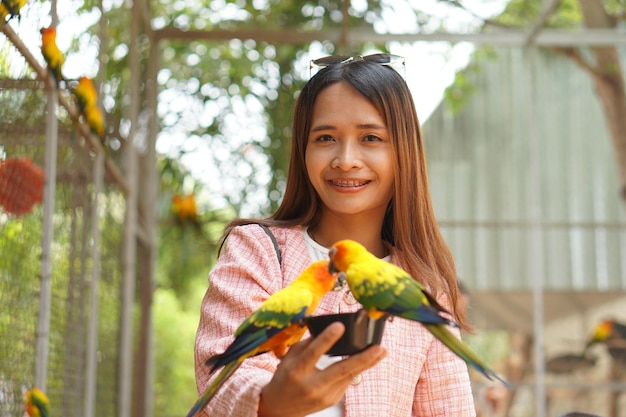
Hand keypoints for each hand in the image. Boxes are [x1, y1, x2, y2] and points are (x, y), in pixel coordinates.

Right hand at [258, 322, 386, 416]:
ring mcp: (325, 395)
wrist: (281, 408)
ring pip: (350, 375)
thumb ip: (306, 344)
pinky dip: (357, 369)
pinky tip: (367, 360)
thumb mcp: (288, 358)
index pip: (314, 353)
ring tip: (382, 351)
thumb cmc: (284, 378)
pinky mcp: (333, 400)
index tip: (340, 326)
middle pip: (341, 369)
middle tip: (379, 347)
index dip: (327, 339)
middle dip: (363, 358)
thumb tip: (327, 330)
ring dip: (368, 363)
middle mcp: (312, 385)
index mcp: (297, 371)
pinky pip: (347, 380)